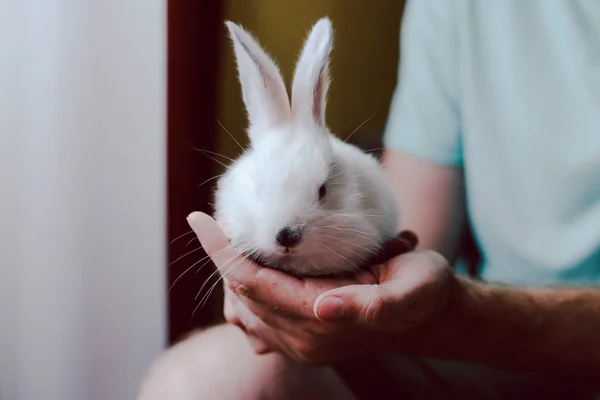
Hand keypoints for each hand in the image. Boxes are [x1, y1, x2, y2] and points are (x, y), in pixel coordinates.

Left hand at [188, 211, 457, 364]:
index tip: (199, 218)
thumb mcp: (412, 289)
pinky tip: (250, 265)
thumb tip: (323, 308)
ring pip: (242, 306)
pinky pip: (255, 316)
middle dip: (223, 256)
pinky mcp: (300, 335)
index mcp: (323, 322)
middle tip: (217, 219)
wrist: (428, 314)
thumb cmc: (422, 292)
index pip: (253, 284)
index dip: (223, 250)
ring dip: (231, 271)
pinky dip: (244, 288)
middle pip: (240, 295)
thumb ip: (372, 304)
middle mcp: (303, 338)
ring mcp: (299, 341)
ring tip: (229, 236)